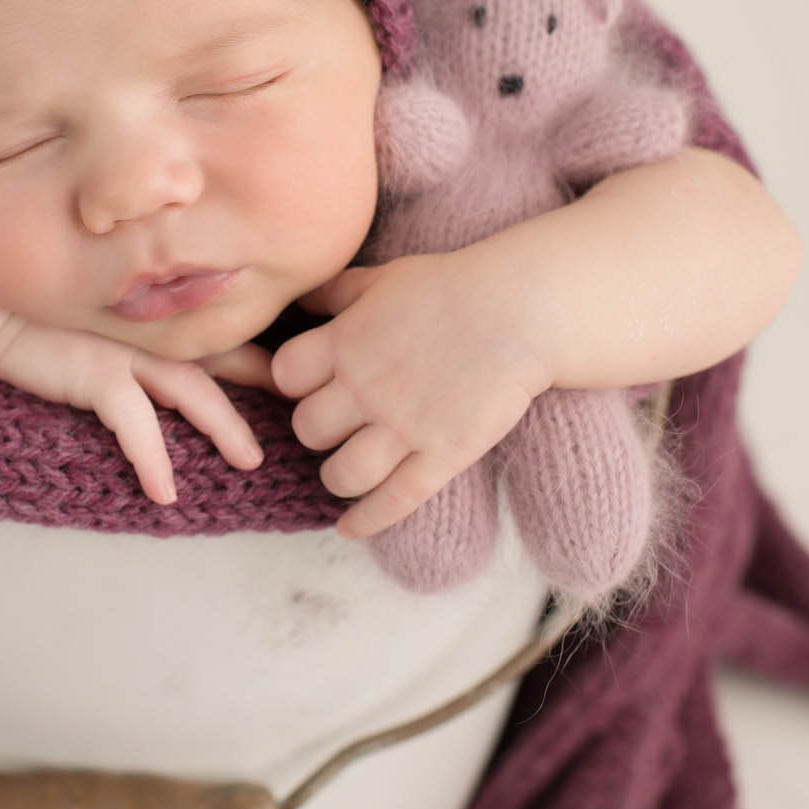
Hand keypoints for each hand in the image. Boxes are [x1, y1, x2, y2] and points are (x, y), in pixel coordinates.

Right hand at [0, 316, 279, 507]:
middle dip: (264, 383)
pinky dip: (151, 456)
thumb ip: (135, 332)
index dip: (259, 350)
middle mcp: (146, 329)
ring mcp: (122, 348)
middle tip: (303, 412)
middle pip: (221, 355)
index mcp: (152, 319)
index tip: (298, 369)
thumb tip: (168, 363)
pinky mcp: (92, 373)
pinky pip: (132, 421)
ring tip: (250, 461)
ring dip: (223, 425)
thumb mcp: (97, 320)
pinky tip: (164, 492)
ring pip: (190, 387)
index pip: (218, 331)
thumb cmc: (37, 319)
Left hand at [273, 251, 550, 540]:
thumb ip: (337, 293)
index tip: (308, 385)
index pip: (285, 376)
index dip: (291, 383)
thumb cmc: (453, 287)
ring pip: (342, 473)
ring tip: (346, 472)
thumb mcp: (385, 278)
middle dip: (316, 430)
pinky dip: (366, 521)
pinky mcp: (443, 454)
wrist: (522, 310)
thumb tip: (298, 298)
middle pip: (308, 429)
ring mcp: (405, 426)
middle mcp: (366, 387)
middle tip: (337, 427)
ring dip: (336, 477)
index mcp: (347, 342)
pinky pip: (395, 500)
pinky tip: (349, 529)